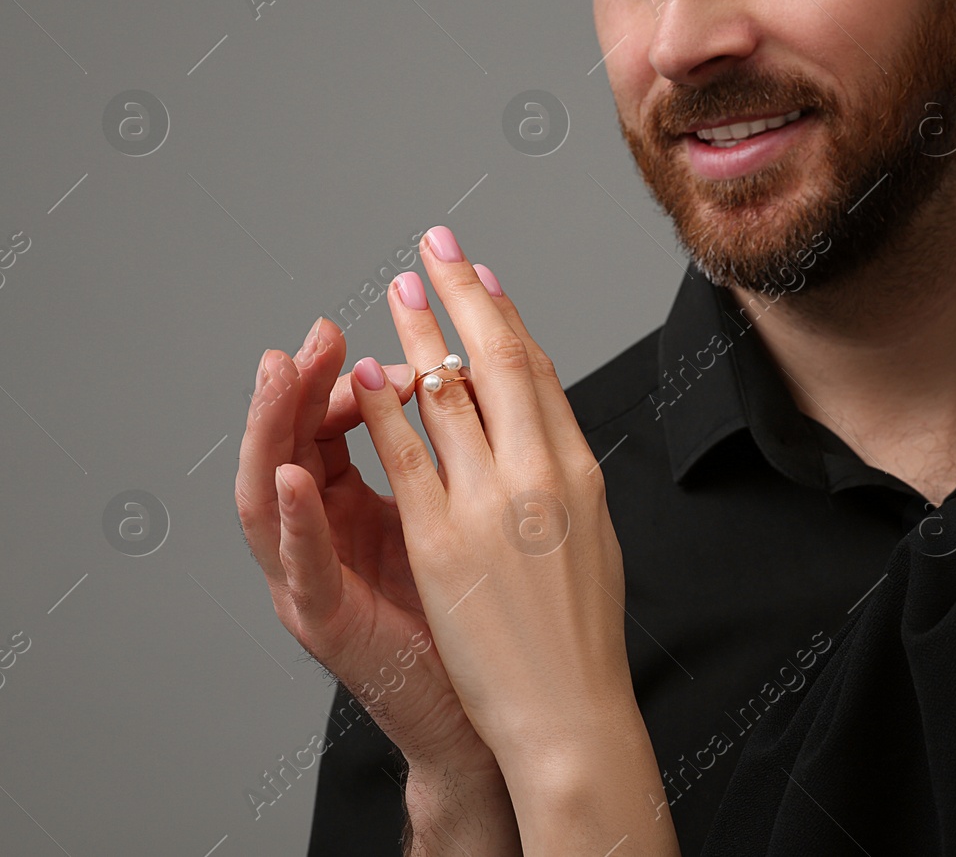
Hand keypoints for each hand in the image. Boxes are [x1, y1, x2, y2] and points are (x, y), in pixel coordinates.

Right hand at [234, 318, 517, 850]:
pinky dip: (295, 519)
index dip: (336, 370)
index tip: (358, 323)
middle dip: (296, 384)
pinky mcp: (326, 623)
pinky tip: (299, 476)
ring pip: (270, 494)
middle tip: (314, 334)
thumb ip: (442, 452)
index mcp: (353, 509)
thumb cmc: (476, 621)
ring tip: (283, 373)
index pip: (329, 423)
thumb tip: (459, 371)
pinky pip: (302, 564)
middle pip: (289, 446)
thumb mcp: (456, 516)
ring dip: (273, 430)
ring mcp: (313, 581)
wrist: (489, 717)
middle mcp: (322, 540)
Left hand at [348, 226, 676, 854]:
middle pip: (497, 361)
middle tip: (437, 246)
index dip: (507, 315)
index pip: (538, 372)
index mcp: (579, 471)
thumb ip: (561, 475)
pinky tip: (366, 374)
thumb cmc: (580, 631)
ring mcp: (491, 503)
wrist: (569, 708)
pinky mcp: (442, 539)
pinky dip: (385, 406)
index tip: (483, 275)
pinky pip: (406, 455)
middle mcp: (542, 474)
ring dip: (418, 334)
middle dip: (463, 295)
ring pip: (448, 393)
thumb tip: (543, 422)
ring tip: (397, 290)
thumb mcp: (589, 536)